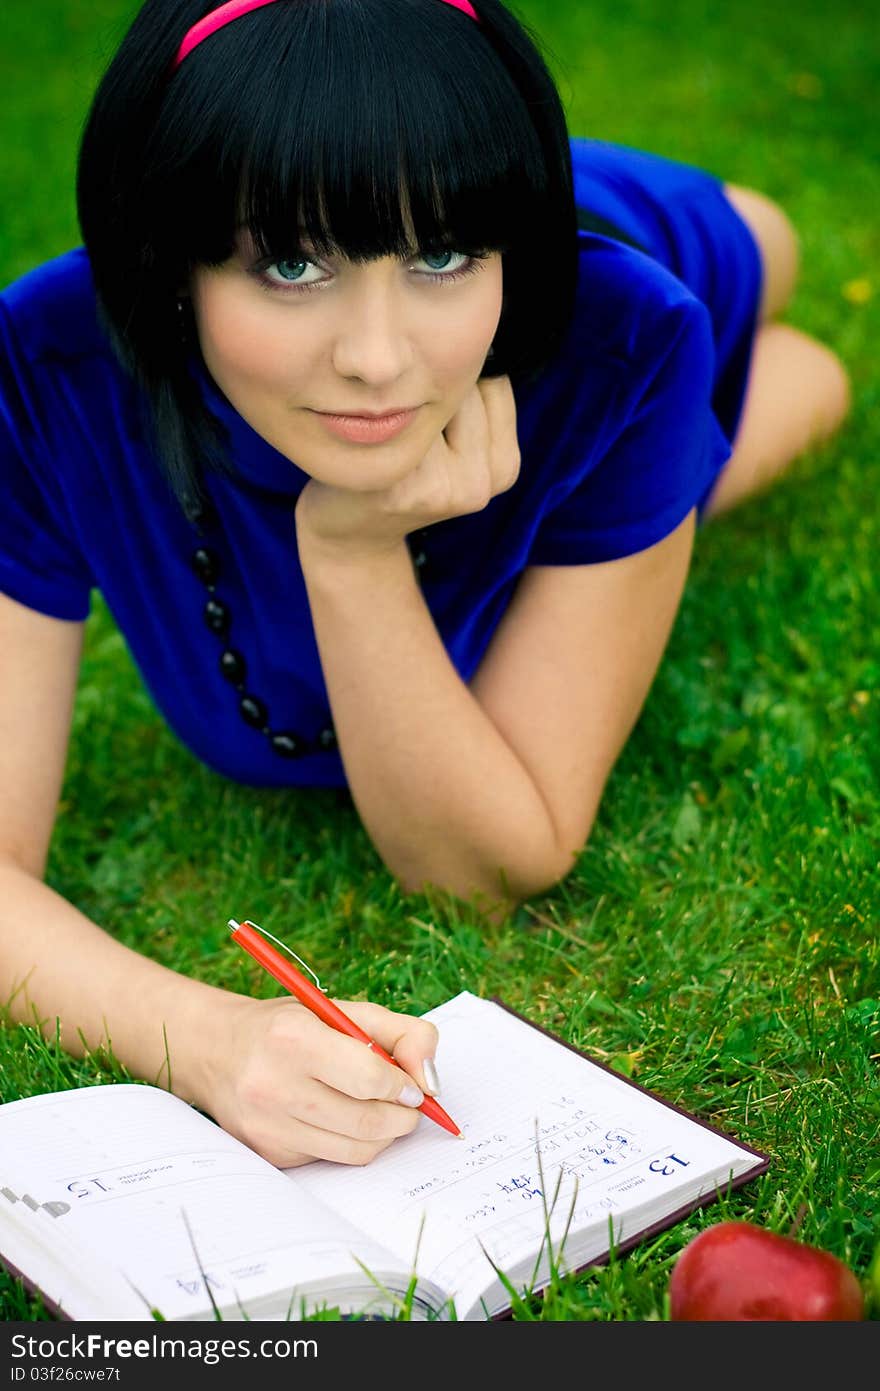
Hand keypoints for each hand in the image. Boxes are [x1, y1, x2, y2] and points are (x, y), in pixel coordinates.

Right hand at [198, 994, 440, 1167]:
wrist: (218, 1052)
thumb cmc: (293, 1027)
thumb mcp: (345, 1011)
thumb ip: (403, 1034)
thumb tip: (432, 1082)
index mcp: (294, 1039)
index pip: (370, 1079)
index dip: (404, 1086)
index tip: (412, 1086)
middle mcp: (274, 1085)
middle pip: (367, 1122)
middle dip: (403, 1117)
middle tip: (407, 1105)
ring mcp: (268, 1126)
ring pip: (355, 1150)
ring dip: (383, 1134)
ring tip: (379, 1111)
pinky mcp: (268, 1153)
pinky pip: (332, 1159)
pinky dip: (350, 1143)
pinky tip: (339, 1118)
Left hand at [295, 376, 519, 559]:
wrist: (352, 534)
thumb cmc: (399, 471)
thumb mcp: (449, 443)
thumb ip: (470, 400)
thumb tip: (471, 327)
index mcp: (504, 467)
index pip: (493, 381)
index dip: (453, 377)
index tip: (427, 401)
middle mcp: (481, 485)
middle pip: (461, 388)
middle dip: (425, 387)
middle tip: (400, 419)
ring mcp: (443, 492)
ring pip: (427, 403)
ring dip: (398, 403)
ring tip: (383, 430)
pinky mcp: (402, 491)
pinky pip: (393, 423)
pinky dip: (372, 420)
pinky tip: (363, 443)